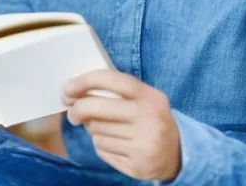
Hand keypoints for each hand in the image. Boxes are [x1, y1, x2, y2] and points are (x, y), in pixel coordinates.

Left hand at [63, 69, 180, 181]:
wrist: (177, 152)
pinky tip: (114, 142)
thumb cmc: (151, 116)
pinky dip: (101, 145)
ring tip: (105, 127)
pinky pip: (102, 150)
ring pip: (96, 132)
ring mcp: (142, 144)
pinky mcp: (136, 166)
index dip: (84, 81)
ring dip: (93, 129)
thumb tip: (76, 92)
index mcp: (148, 96)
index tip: (68, 87)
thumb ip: (116, 90)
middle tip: (72, 112)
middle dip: (78, 109)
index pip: (111, 80)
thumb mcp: (143, 96)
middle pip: (96, 109)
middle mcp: (147, 118)